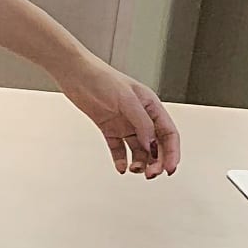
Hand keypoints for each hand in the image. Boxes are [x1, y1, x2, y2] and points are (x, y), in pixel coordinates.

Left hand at [59, 54, 180, 178]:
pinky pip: (119, 149)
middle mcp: (140, 116)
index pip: (168, 133)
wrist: (75, 74)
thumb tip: (152, 145)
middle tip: (151, 174)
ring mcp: (124, 123)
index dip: (172, 152)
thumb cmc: (101, 78)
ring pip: (139, 150)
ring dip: (140, 162)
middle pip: (156, 145)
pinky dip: (121, 160)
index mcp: (150, 106)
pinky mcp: (109, 128)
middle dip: (157, 162)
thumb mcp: (127, 99)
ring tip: (134, 169)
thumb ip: (142, 123)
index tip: (170, 169)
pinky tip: (120, 167)